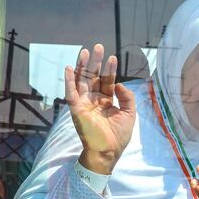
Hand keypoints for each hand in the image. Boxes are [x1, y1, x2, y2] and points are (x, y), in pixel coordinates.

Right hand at [65, 44, 135, 174]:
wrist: (108, 151)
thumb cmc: (119, 136)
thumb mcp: (129, 113)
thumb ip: (127, 97)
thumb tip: (118, 83)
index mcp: (105, 102)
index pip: (106, 82)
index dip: (109, 70)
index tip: (112, 57)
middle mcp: (93, 101)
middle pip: (93, 77)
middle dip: (96, 62)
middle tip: (98, 46)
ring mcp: (84, 104)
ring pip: (82, 81)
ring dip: (83, 66)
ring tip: (86, 51)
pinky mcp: (76, 109)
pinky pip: (71, 92)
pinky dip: (69, 80)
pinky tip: (69, 68)